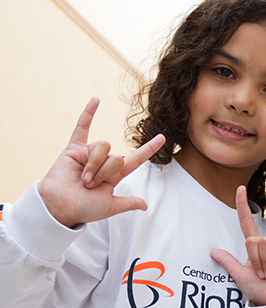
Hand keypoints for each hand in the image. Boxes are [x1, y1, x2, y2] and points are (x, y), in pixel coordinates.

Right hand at [37, 97, 164, 227]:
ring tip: (83, 179)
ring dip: (94, 165)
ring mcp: (89, 154)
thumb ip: (128, 203)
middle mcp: (104, 162)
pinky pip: (82, 127)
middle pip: (117, 157)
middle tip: (91, 186)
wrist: (60, 208)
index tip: (162, 138)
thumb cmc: (84, 209)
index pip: (136, 159)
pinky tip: (96, 99)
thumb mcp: (111, 207)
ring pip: (103, 148)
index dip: (149, 149)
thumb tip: (145, 206)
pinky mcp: (74, 149)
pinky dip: (89, 113)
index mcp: (115, 175)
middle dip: (105, 172)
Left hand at [210, 186, 265, 305]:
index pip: (246, 222)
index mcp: (254, 247)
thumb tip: (212, 251)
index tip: (240, 189)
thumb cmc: (260, 291)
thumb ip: (228, 261)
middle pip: (253, 239)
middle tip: (261, 274)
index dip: (242, 206)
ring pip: (264, 243)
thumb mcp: (239, 275)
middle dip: (254, 259)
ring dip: (264, 261)